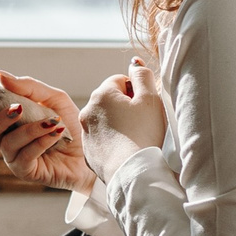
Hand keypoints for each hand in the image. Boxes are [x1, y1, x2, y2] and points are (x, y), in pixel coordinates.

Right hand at [0, 70, 92, 192]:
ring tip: (52, 121)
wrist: (93, 150)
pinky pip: (24, 156)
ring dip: (29, 129)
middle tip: (17, 109)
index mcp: (6, 121)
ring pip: (7, 143)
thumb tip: (0, 74)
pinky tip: (56, 133)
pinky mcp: (27, 172)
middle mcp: (6, 140)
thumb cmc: (71, 124)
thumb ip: (28, 87)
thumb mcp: (54, 99)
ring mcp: (15, 157)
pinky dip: (40, 141)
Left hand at [80, 57, 167, 172]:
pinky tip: (125, 149)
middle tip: (141, 122)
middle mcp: (87, 111)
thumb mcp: (150, 99)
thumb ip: (143, 76)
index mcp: (101, 94)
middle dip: (125, 107)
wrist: (132, 172)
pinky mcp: (88, 151)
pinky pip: (102, 139)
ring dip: (117, 123)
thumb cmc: (143, 134)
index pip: (120, 80)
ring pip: (104, 119)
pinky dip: (112, 140)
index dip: (136, 91)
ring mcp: (85, 132)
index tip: (143, 107)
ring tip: (134, 137)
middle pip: (110, 99)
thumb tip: (135, 63)